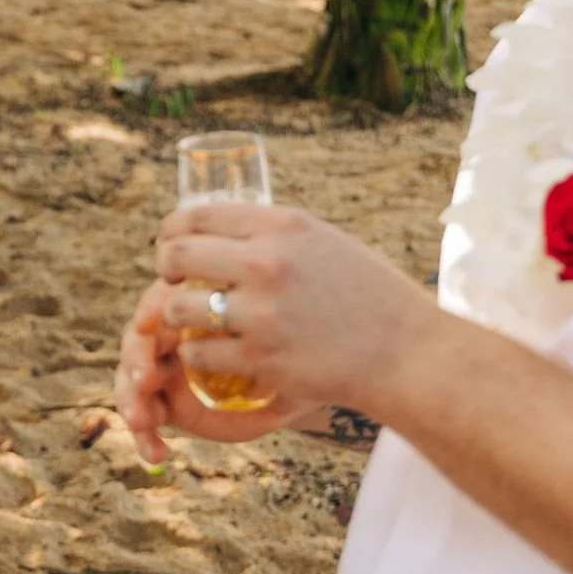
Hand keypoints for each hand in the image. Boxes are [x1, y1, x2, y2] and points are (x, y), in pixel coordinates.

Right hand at [114, 282, 325, 462]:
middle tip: (146, 381)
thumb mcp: (276, 342)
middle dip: (136, 361)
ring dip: (130, 400)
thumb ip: (256, 335)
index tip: (149, 326)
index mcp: (192, 309)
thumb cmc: (286, 354)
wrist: (289, 386)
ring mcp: (163, 371)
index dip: (150, 313)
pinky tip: (157, 454)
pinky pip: (143, 419)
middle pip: (136, 342)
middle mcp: (170, 337)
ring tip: (142, 422)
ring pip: (130, 380)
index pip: (160, 304)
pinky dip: (144, 437)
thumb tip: (241, 327)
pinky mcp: (162, 403)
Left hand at [141, 202, 448, 414]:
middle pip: (177, 255)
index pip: (198, 215)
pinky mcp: (260, 358)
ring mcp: (261, 312)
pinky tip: (214, 354)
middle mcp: (267, 262)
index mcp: (283, 226)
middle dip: (165, 269)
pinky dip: (200, 355)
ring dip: (179, 317)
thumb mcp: (325, 243)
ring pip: (179, 307)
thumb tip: (220, 230)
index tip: (170, 245)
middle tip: (170, 283)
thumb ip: (274, 236)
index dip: (171, 231)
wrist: (407, 353)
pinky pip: (199, 353)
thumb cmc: (369, 297)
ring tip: (194, 324)